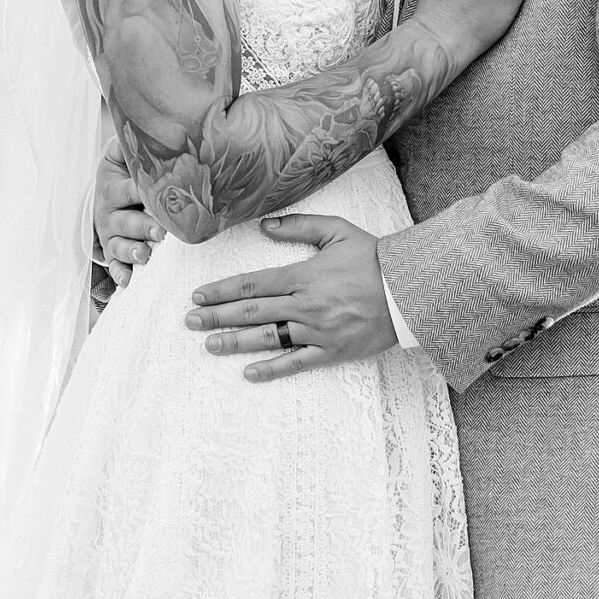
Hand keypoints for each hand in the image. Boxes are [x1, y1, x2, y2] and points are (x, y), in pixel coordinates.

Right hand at [94, 138, 162, 287]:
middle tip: (161, 231)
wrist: (101, 194)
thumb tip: (145, 126)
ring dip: (131, 251)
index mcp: (113, 187)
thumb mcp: (119, 154)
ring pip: (118, 245)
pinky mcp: (111, 252)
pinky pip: (113, 266)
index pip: (131, 189)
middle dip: (143, 227)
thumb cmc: (120, 172)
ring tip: (146, 255)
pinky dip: (120, 274)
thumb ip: (129, 143)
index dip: (145, 192)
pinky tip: (129, 281)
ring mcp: (109, 235)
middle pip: (125, 221)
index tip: (162, 197)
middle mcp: (109, 213)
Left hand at [187, 214, 396, 379]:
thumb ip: (299, 225)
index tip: (198, 296)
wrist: (409, 290)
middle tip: (189, 323)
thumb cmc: (373, 258)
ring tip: (210, 345)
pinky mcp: (332, 351)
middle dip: (217, 317)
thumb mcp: (337, 230)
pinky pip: (297, 363)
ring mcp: (317, 331)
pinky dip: (272, 369)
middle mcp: (305, 305)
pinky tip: (249, 373)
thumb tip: (263, 225)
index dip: (222, 291)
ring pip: (269, 338)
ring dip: (235, 342)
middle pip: (252, 312)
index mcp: (303, 275)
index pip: (253, 284)